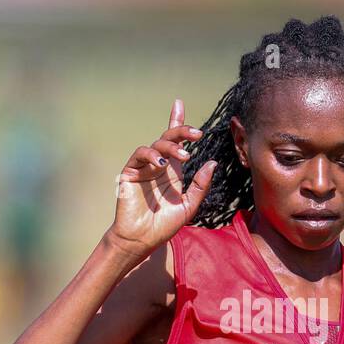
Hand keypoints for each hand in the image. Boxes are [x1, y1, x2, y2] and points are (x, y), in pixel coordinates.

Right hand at [105, 98, 216, 258]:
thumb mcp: (189, 206)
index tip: (179, 104)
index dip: (177, 122)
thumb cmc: (164, 226)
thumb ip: (200, 185)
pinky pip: (140, 155)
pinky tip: (161, 164)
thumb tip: (212, 163)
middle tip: (198, 134)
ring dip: (171, 146)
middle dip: (182, 131)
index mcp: (172, 171)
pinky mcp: (131, 172)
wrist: (142, 239)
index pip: (176, 143)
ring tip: (185, 156)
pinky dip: (152, 155)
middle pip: (168, 138)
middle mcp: (158, 166)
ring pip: (157, 144)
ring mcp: (144, 168)